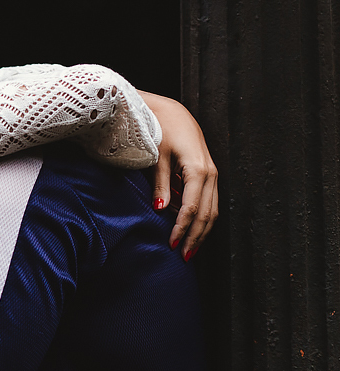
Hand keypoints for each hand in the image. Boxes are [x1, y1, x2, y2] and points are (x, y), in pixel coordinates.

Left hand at [139, 91, 218, 258]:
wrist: (173, 113)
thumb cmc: (161, 132)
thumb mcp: (156, 157)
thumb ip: (159, 184)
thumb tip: (161, 209)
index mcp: (197, 170)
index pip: (192, 207)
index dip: (182, 228)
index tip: (172, 244)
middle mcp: (210, 174)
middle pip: (207, 213)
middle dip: (196, 237)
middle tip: (183, 257)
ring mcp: (213, 175)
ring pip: (213, 210)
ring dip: (202, 231)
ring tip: (190, 250)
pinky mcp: (209, 175)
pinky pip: (210, 202)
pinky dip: (203, 219)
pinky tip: (193, 231)